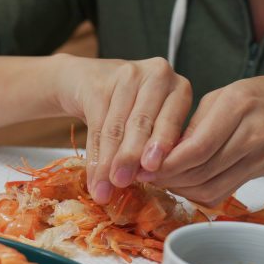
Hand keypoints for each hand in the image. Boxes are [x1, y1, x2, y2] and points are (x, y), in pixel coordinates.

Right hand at [51, 55, 192, 203]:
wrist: (85, 81)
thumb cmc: (127, 109)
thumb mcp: (149, 125)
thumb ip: (156, 147)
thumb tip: (153, 186)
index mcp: (179, 89)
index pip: (170, 123)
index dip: (160, 148)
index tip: (151, 172)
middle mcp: (157, 75)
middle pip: (142, 123)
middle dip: (131, 157)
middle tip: (122, 182)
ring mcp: (126, 74)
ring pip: (117, 127)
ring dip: (109, 162)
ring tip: (104, 188)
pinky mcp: (98, 83)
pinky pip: (96, 124)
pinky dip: (94, 156)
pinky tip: (92, 177)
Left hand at [138, 76, 263, 204]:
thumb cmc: (259, 98)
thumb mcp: (223, 96)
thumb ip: (193, 124)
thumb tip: (160, 152)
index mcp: (237, 106)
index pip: (197, 147)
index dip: (167, 163)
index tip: (143, 166)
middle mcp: (250, 134)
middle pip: (201, 170)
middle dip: (167, 178)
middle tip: (143, 176)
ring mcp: (258, 157)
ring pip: (209, 187)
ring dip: (179, 188)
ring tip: (159, 180)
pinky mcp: (258, 174)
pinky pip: (221, 192)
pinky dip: (196, 193)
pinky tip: (182, 184)